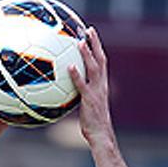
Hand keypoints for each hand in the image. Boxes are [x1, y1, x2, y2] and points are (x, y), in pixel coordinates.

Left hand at [68, 27, 116, 149]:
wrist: (101, 136)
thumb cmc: (93, 124)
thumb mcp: (88, 105)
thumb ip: (80, 93)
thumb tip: (66, 86)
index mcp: (102, 85)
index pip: (101, 62)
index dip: (97, 47)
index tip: (90, 33)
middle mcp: (101, 86)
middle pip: (100, 60)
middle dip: (95, 44)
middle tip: (88, 29)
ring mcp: (96, 92)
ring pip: (93, 69)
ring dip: (87, 55)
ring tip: (79, 42)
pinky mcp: (90, 100)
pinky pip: (82, 85)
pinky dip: (77, 75)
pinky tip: (69, 66)